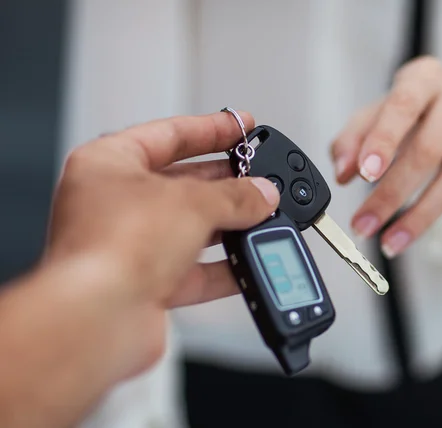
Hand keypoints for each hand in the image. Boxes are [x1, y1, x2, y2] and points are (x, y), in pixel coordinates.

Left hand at [44, 112, 279, 378]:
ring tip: (261, 217)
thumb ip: (235, 196)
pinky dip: (222, 268)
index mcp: (107, 164)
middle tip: (257, 176)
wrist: (98, 319)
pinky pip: (192, 270)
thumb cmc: (113, 248)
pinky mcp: (143, 283)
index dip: (210, 128)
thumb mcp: (191, 203)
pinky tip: (249, 263)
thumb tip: (261, 194)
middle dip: (224, 182)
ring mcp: (128, 245)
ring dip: (227, 226)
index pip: (168, 134)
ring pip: (188, 228)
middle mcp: (113, 204)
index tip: (241, 127)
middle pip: (181, 183)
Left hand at [331, 56, 441, 256]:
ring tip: (393, 241)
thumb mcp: (376, 113)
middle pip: (429, 148)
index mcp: (422, 78)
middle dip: (392, 194)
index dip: (384, 142)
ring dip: (424, 213)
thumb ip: (353, 139)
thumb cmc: (412, 108)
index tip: (365, 175)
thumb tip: (342, 173)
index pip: (403, 106)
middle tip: (365, 225)